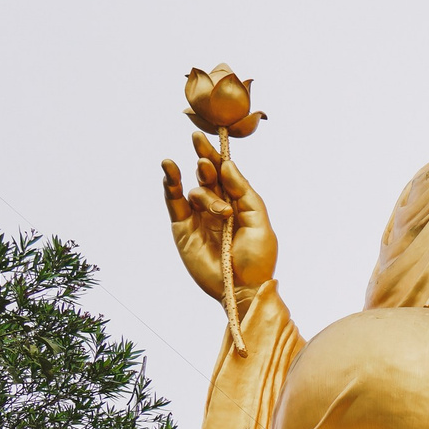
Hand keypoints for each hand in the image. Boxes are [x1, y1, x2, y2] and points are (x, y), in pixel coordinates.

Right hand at [161, 130, 276, 303]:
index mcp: (238, 204)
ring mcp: (198, 216)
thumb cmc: (257, 259)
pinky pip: (173, 201)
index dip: (217, 156)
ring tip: (221, 212)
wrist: (242, 289)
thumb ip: (245, 193)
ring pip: (195, 189)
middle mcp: (217, 207)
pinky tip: (169, 169)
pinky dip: (170, 184)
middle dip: (205, 159)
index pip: (226, 174)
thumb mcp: (259, 223)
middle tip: (200, 143)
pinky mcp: (183, 227)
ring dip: (205, 193)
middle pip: (207, 175)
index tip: (210, 140)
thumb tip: (228, 165)